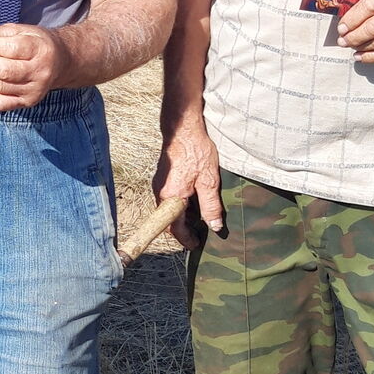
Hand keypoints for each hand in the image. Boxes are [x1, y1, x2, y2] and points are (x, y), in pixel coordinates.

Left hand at [0, 24, 70, 111]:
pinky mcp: (27, 102)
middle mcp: (40, 72)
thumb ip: (1, 33)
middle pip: (5, 71)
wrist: (60, 62)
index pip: (13, 49)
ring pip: (0, 87)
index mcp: (41, 49)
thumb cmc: (37, 43)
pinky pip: (1, 104)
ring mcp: (34, 90)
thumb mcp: (24, 30)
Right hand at [152, 123, 223, 247]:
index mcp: (171, 198)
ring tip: (198, 217)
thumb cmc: (196, 152)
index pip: (175, 228)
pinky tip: (192, 199)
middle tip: (198, 234)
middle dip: (183, 229)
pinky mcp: (161, 177)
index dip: (185, 239)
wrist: (183, 129)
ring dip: (181, 216)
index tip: (195, 244)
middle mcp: (160, 193)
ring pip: (168, 208)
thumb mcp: (209, 182)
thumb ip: (211, 206)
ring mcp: (159, 184)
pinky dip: (178, 204)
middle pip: (169, 220)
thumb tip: (215, 226)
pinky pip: (167, 198)